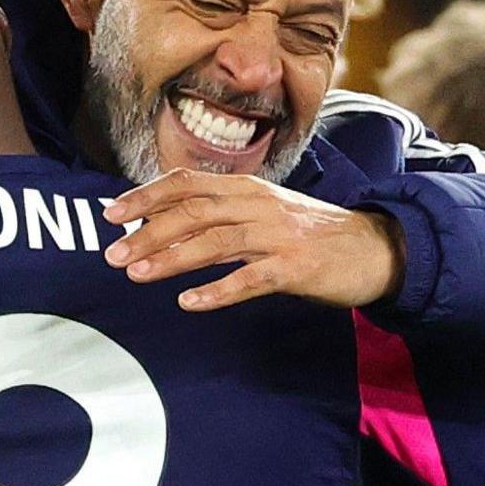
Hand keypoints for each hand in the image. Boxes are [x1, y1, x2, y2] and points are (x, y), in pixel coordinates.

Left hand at [102, 169, 403, 311]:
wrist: (374, 248)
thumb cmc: (308, 234)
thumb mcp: (263, 213)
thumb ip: (220, 215)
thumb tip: (164, 226)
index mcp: (247, 188)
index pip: (187, 183)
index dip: (146, 196)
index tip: (110, 213)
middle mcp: (258, 205)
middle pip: (193, 212)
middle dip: (148, 231)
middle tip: (112, 254)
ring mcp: (278, 236)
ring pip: (215, 241)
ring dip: (172, 258)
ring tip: (137, 274)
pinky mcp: (296, 268)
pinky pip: (251, 279)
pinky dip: (218, 290)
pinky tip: (190, 302)